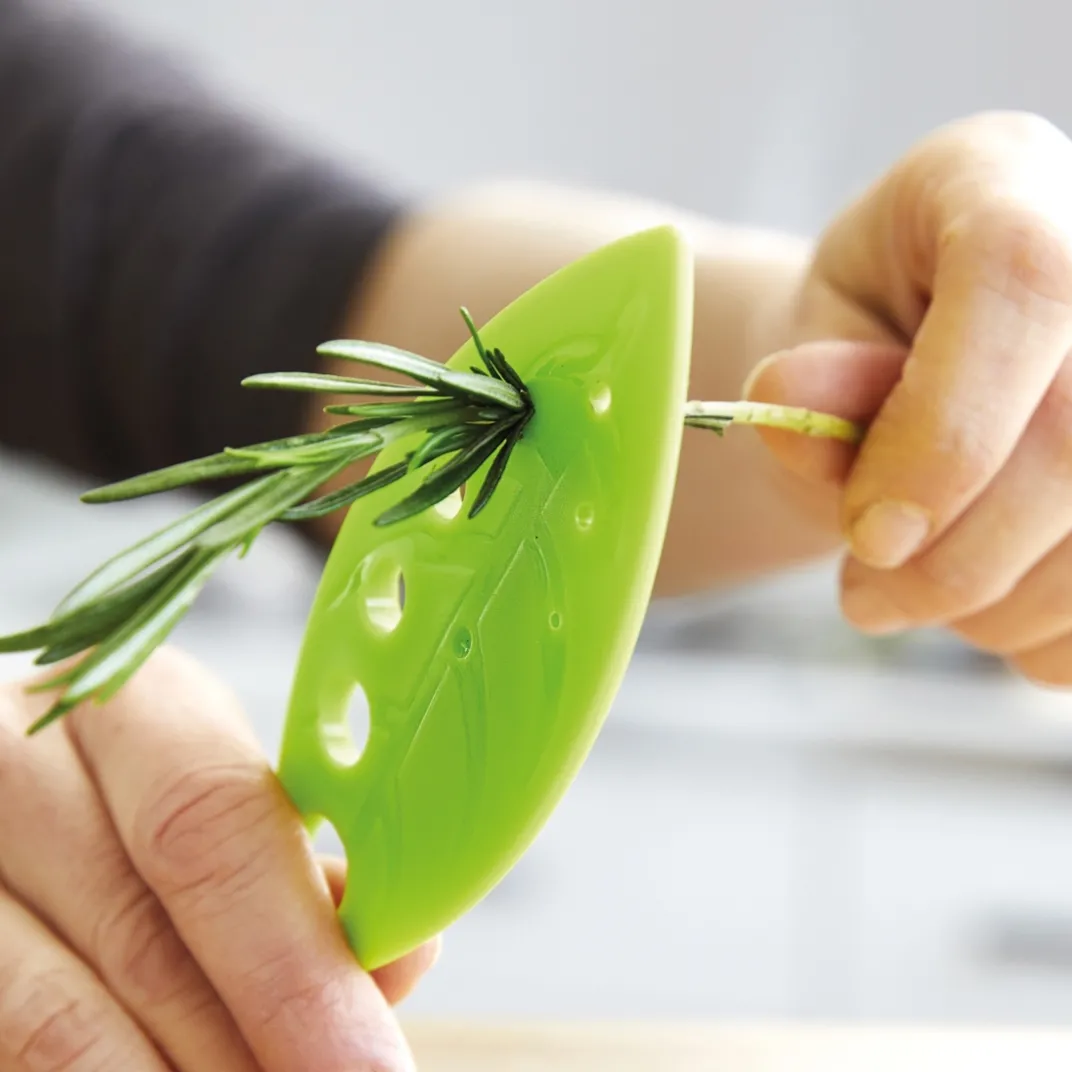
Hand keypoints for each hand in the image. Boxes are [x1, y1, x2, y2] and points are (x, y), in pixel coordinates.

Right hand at [0, 647, 437, 1070]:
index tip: (368, 1059)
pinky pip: (2, 1044)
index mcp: (123, 703)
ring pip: (50, 1017)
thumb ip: (284, 864)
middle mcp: (13, 765)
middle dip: (243, 1048)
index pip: (211, 825)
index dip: (292, 957)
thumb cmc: (128, 784)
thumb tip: (400, 960)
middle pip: (135, 936)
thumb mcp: (202, 780)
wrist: (11, 784)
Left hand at [745, 111, 1071, 686]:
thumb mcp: (812, 342)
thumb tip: (782, 406)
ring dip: (1002, 605)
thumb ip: (812, 384)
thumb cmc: (856, 339)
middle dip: (958, 560)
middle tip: (866, 598)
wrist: (909, 352)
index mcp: (1001, 177)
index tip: (869, 536)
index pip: (1022, 284)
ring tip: (917, 593)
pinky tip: (996, 606)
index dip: (947, 432)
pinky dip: (1053, 628)